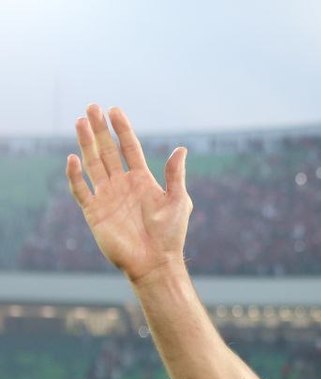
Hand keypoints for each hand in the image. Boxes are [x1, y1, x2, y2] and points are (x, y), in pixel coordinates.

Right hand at [66, 105, 191, 282]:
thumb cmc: (171, 234)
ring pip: (92, 164)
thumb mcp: (178, 201)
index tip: (114, 110)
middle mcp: (122, 185)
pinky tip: (73, 158)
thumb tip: (181, 149)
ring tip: (80, 121)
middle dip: (100, 130)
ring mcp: (107, 197)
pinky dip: (75, 175)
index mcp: (142, 180)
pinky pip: (81, 189)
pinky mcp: (94, 212)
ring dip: (86, 143)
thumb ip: (175, 175)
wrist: (155, 262)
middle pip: (107, 151)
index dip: (122, 129)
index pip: (129, 148)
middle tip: (92, 107)